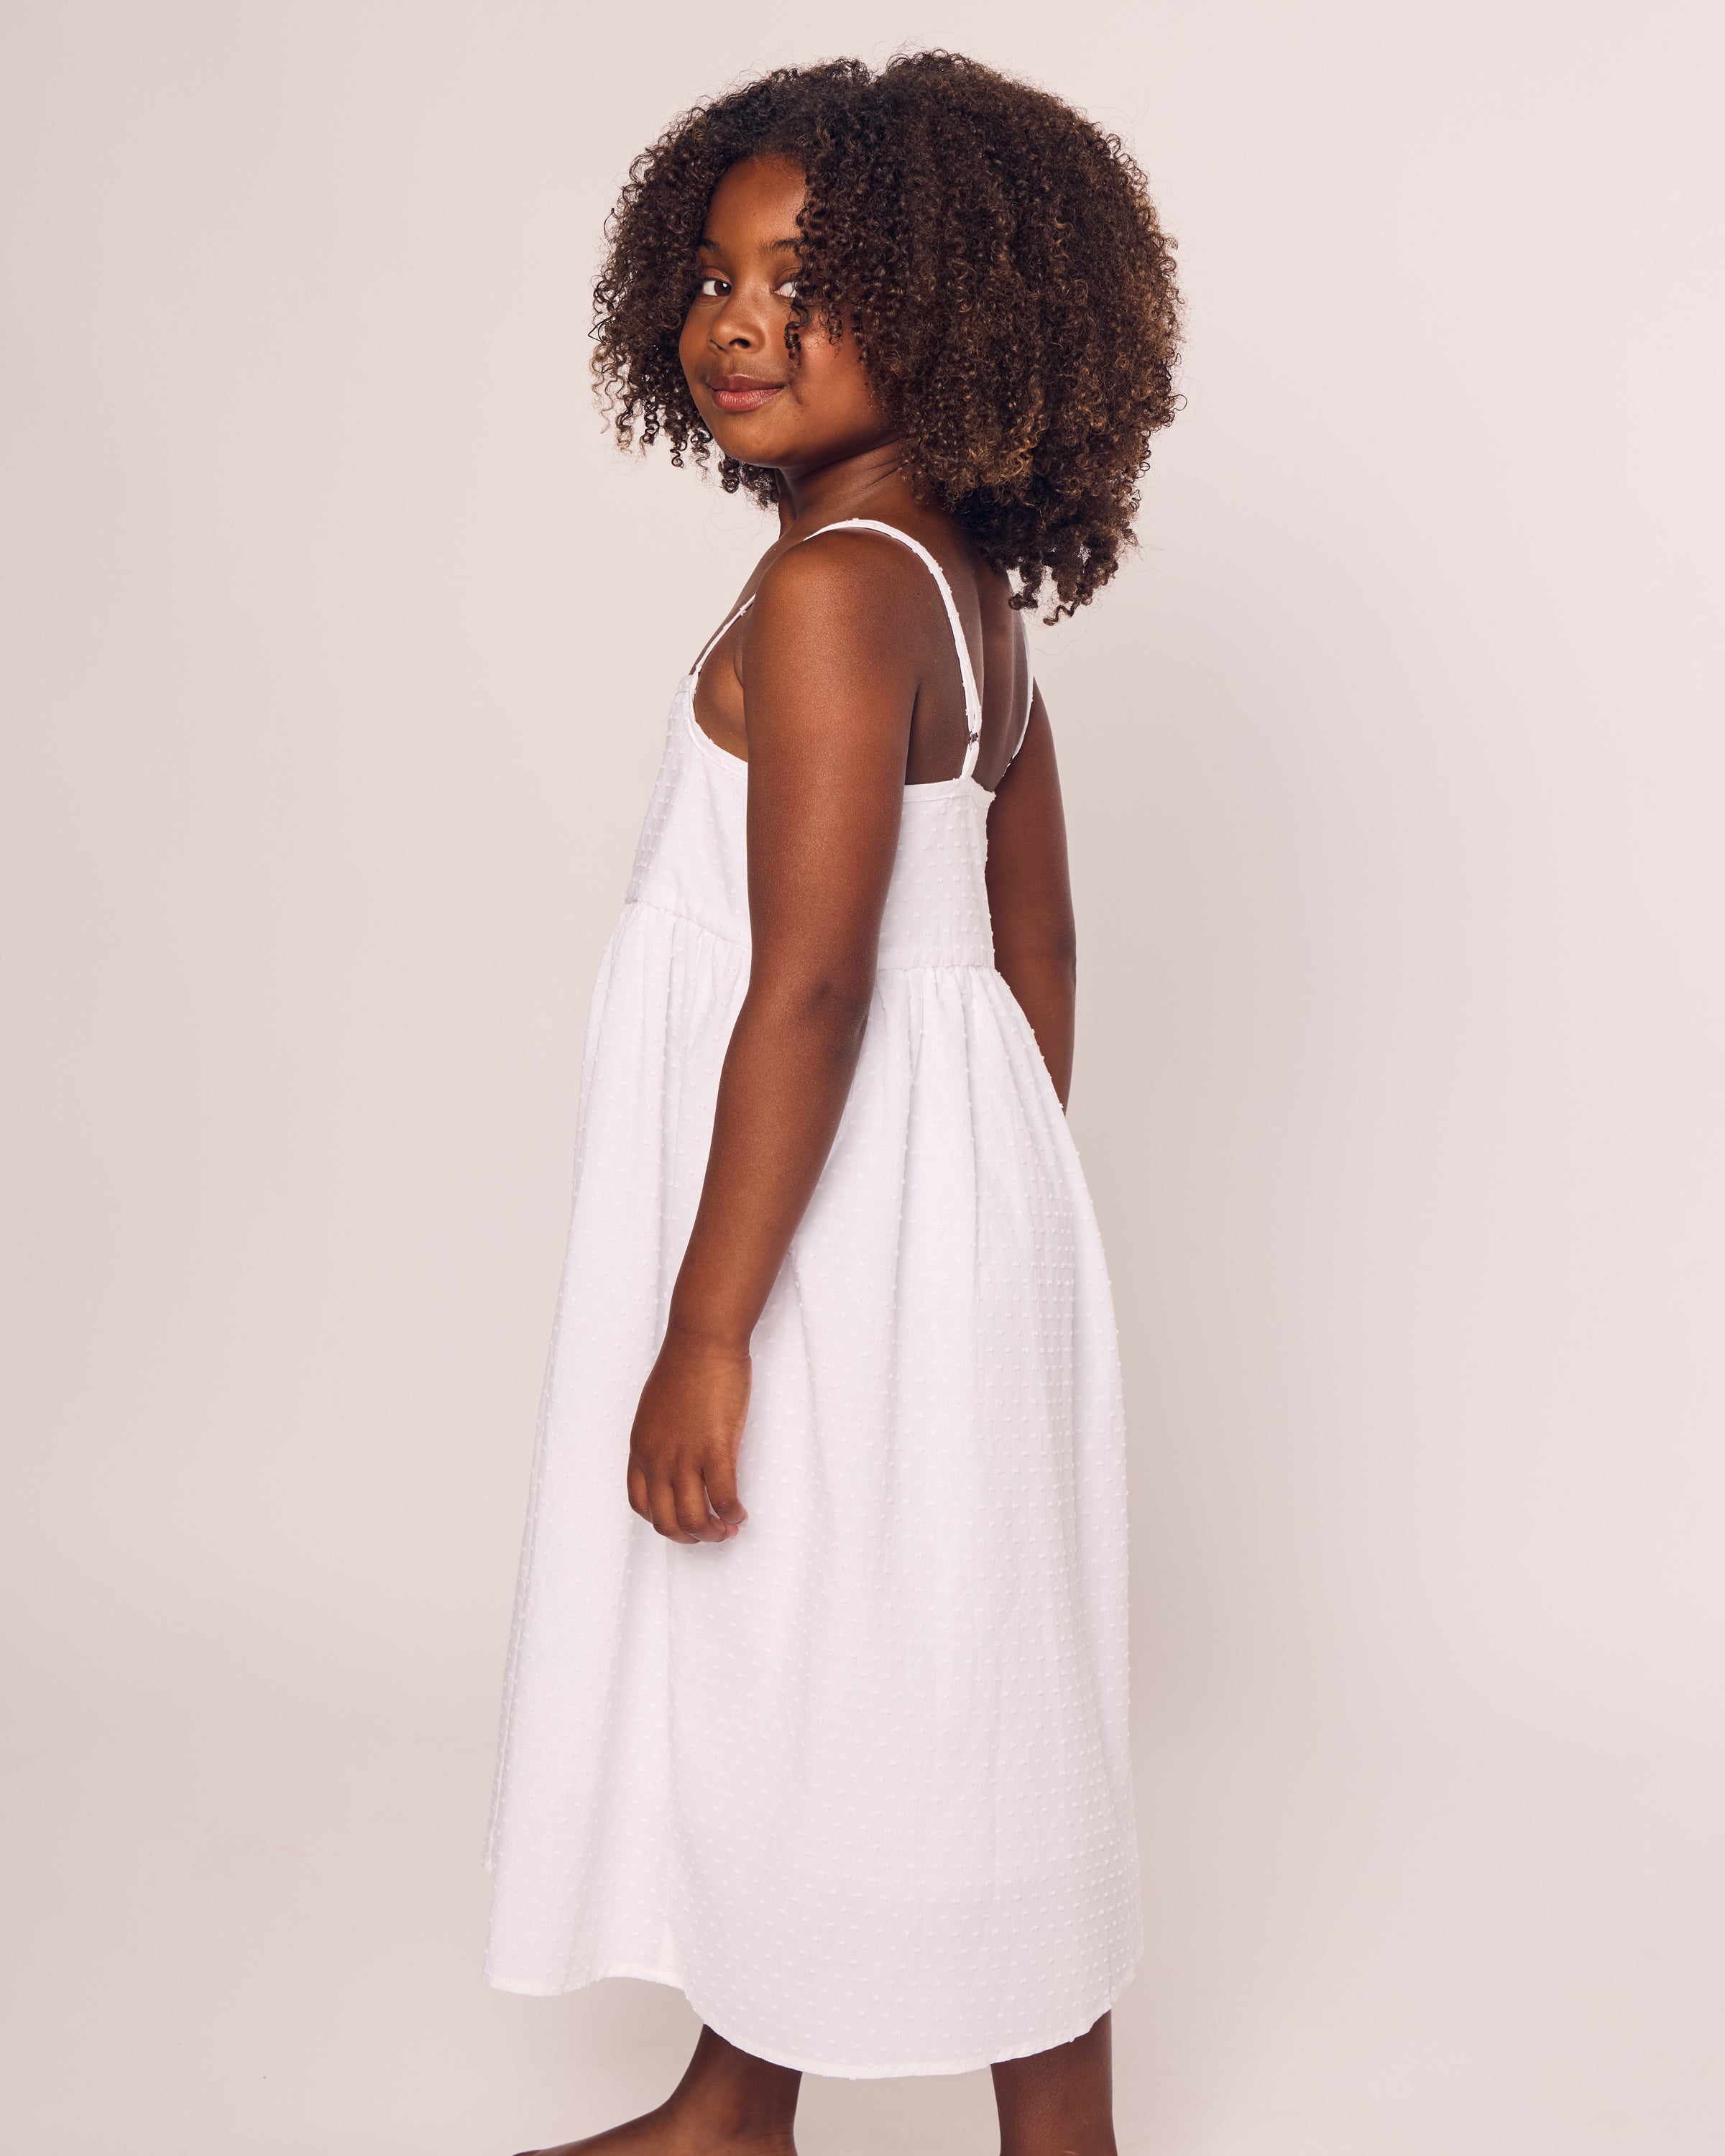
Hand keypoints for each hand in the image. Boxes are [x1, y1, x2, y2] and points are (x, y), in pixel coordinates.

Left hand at [626, 1326, 750, 1542]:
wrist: (702, 1341)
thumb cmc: (684, 1365)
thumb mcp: (656, 1408)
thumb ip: (661, 1437)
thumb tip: (676, 1454)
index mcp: (640, 1448)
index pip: (640, 1504)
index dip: (663, 1521)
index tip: (683, 1520)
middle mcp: (657, 1459)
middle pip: (666, 1521)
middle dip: (690, 1537)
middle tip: (711, 1533)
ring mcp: (685, 1457)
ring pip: (693, 1520)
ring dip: (713, 1534)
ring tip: (728, 1528)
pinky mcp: (715, 1450)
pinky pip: (723, 1499)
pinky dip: (732, 1515)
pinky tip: (740, 1513)